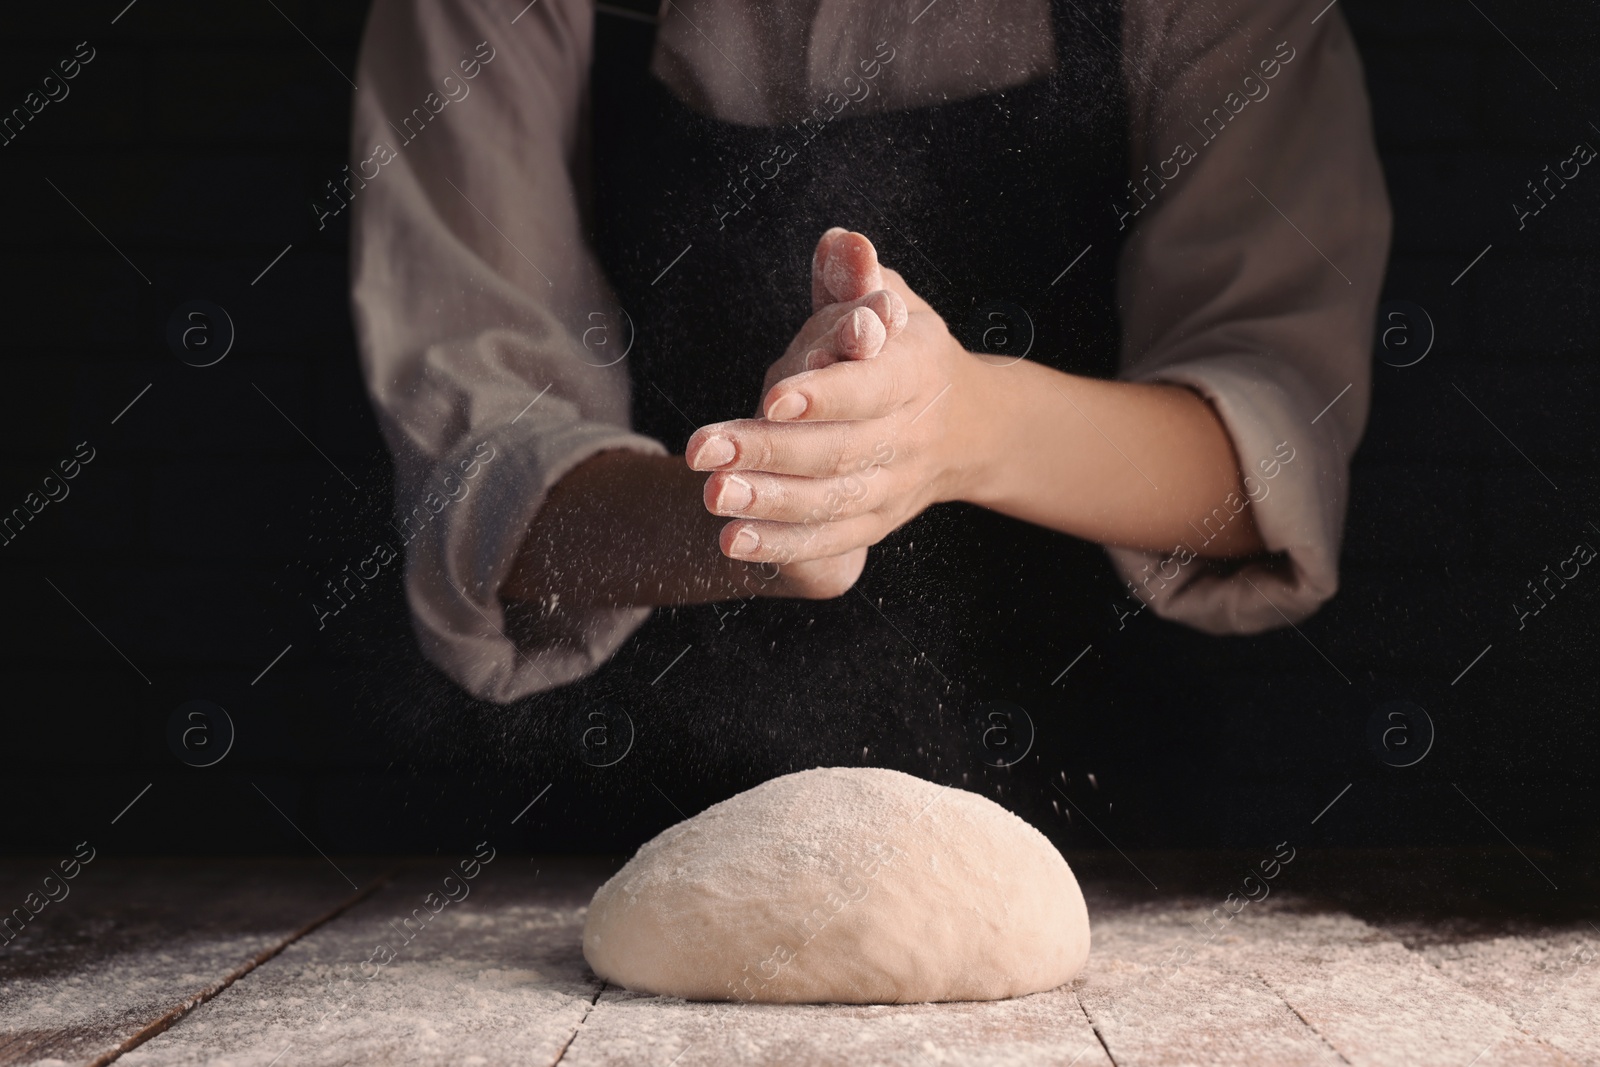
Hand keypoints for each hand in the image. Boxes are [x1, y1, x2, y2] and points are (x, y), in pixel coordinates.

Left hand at [687, 231, 977, 568]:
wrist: (964, 425)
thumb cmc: (903, 350)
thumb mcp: (893, 300)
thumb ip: (858, 278)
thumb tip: (843, 244)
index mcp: (916, 370)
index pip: (873, 386)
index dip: (826, 394)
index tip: (772, 396)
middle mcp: (909, 433)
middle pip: (840, 449)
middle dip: (769, 451)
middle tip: (704, 449)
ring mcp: (893, 484)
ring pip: (832, 501)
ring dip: (769, 503)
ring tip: (714, 495)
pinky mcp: (874, 522)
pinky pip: (830, 541)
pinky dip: (782, 545)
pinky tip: (734, 542)